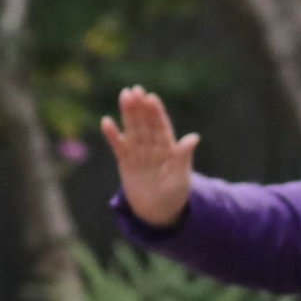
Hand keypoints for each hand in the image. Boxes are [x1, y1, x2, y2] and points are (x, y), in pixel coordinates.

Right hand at [98, 85, 199, 229]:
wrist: (158, 211)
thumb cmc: (174, 194)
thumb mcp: (181, 177)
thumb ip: (183, 156)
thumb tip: (194, 137)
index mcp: (168, 148)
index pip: (161, 126)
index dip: (156, 112)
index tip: (151, 98)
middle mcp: (152, 146)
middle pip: (145, 124)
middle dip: (140, 107)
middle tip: (134, 90)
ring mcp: (138, 152)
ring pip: (132, 129)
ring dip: (128, 113)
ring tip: (124, 95)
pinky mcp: (125, 161)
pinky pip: (118, 146)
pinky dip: (112, 135)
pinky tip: (106, 121)